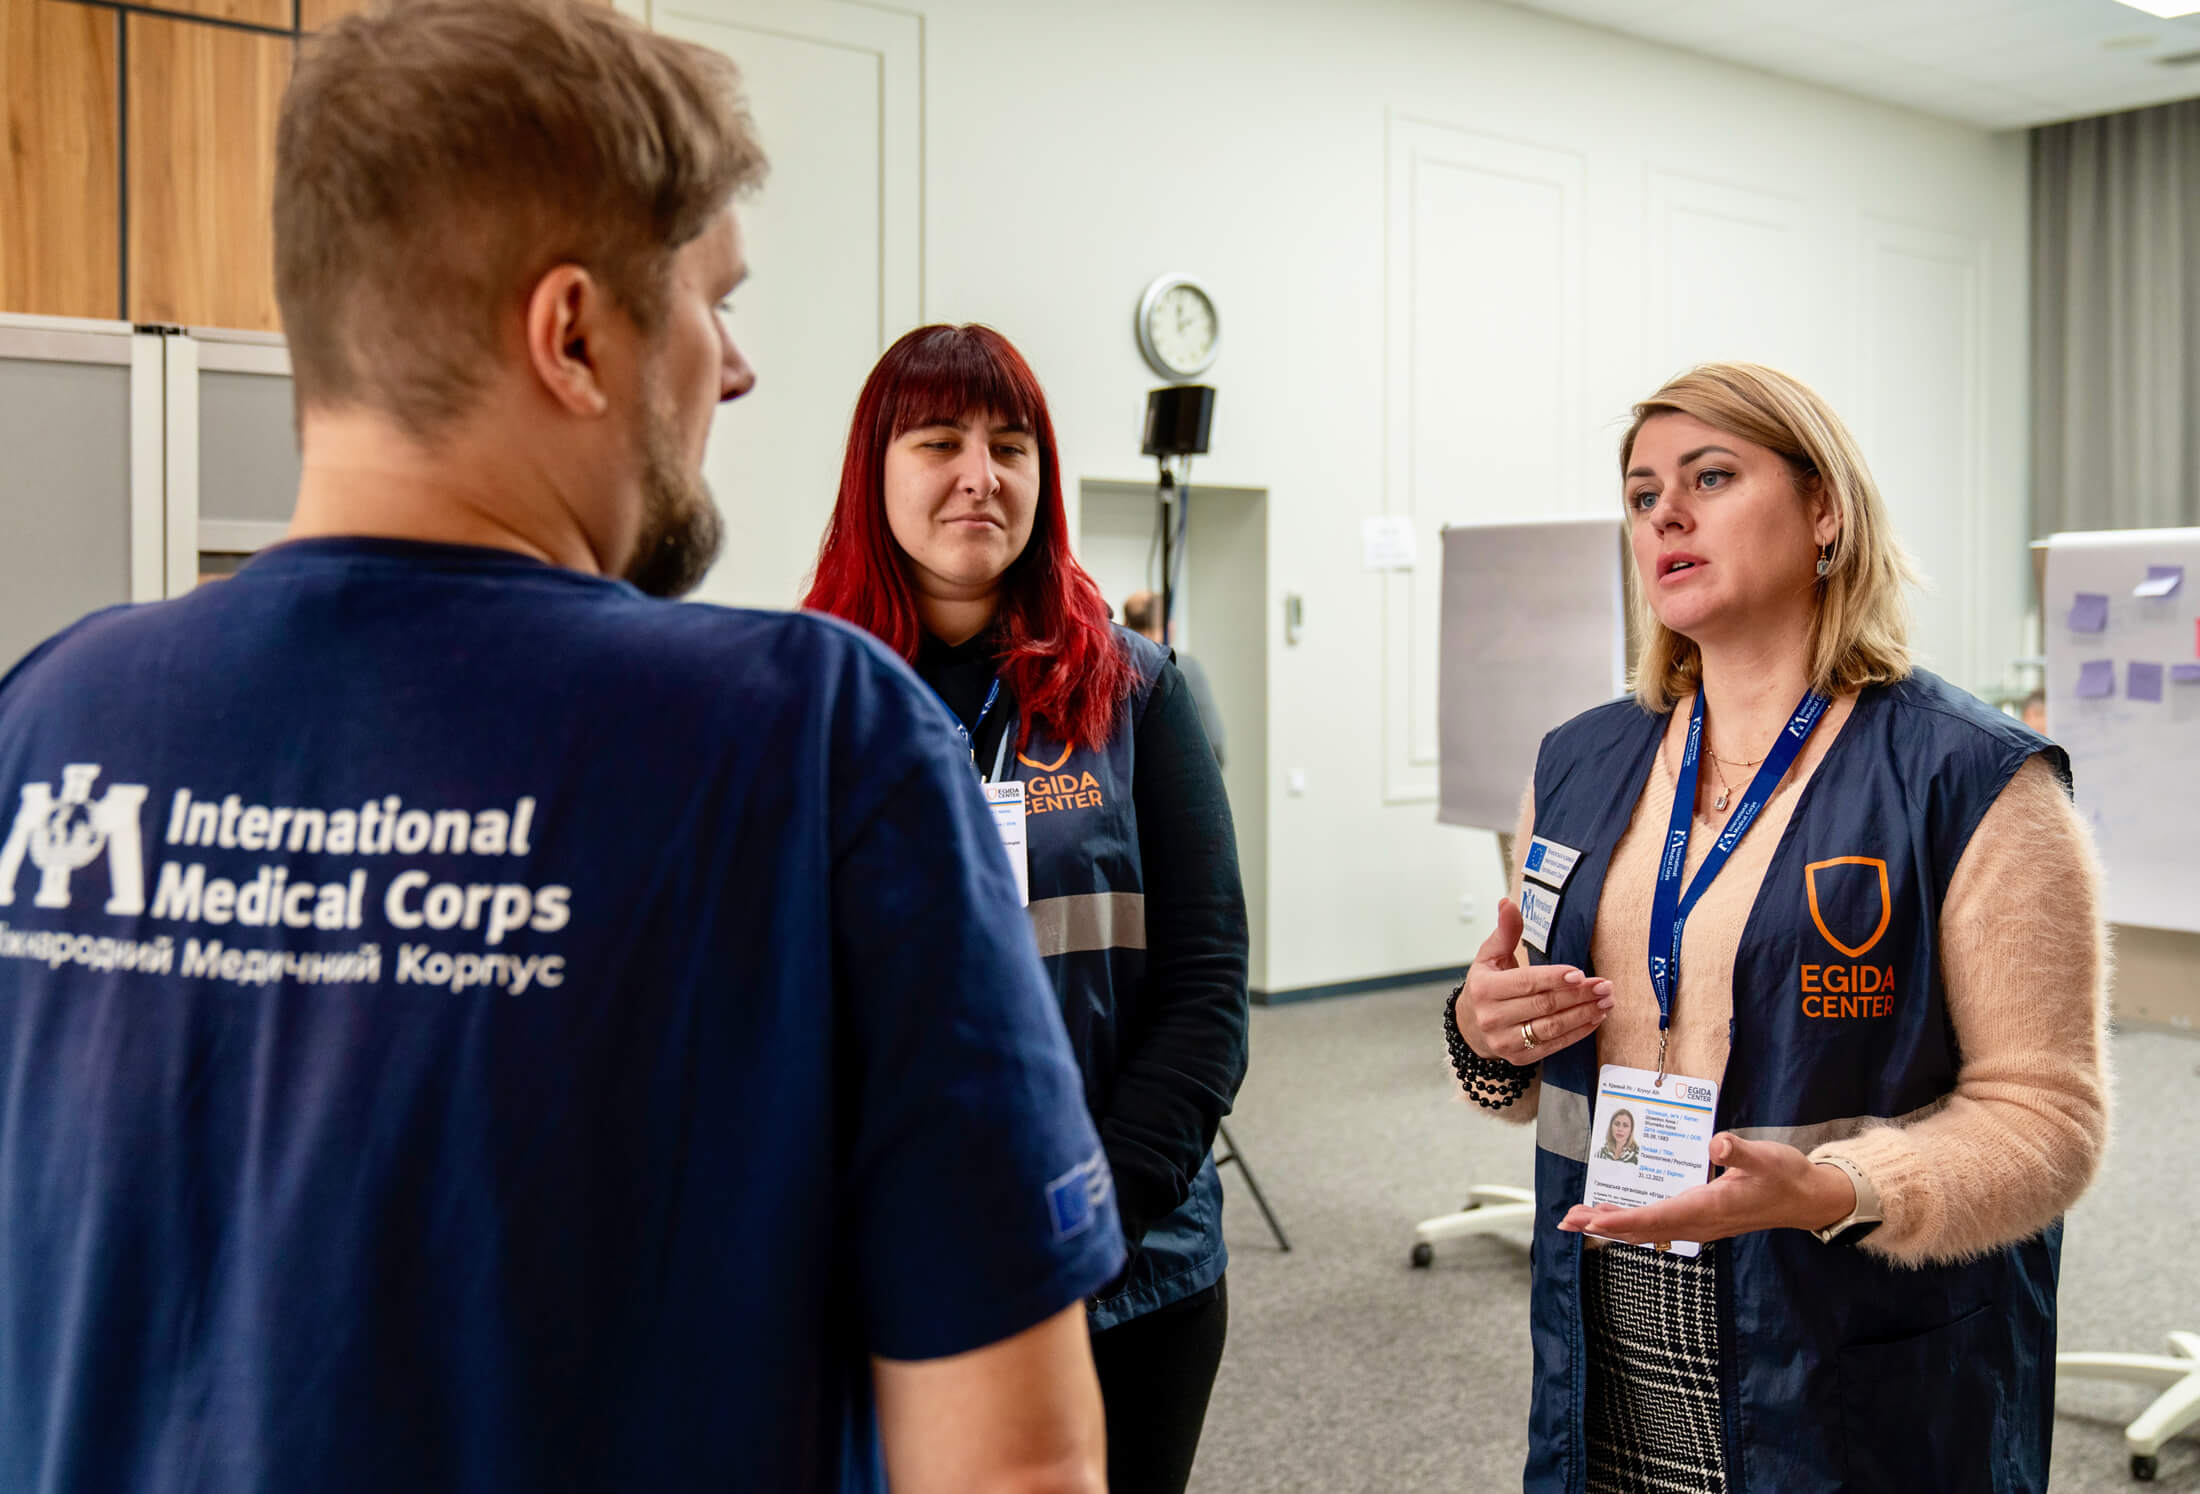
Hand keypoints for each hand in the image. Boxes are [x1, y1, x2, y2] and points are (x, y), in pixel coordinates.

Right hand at [1455, 897, 1612, 1063]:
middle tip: (1604, 986)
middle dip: (1578, 995)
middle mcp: (1492, 1017)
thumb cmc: (1486, 985)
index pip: (1527, 982)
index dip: (1555, 978)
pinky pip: (1553, 1045)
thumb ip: (1505, 931)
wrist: (1470, 1025)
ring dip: (1583, 1014)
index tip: (1580, 974)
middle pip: (1544, 1005)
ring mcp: (1504, 1040)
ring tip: (1606, 1002)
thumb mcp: (1490, 956)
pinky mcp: (1518, 1057)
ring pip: (1551, 1027)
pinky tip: (1594, 1019)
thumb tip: (1507, 902)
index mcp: (1484, 988)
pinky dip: (1577, 1033)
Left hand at [1556, 1134, 1857, 1246]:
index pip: (1656, 1217)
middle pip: (1642, 1228)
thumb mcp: (1764, 1157)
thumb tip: (1716, 1143)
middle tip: (1566, 1221)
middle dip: (1603, 1224)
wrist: (1808, 1199)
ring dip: (1613, 1223)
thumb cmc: (1785, 1177)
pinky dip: (1632, 1221)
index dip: (1623, 1220)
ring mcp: (1700, 1223)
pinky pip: (1659, 1224)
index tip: (1593, 1220)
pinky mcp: (1702, 1218)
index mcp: (1708, 1207)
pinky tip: (1616, 1215)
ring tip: (1578, 1219)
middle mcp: (1699, 1221)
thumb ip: (1738, 1151)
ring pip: (1647, 1229)